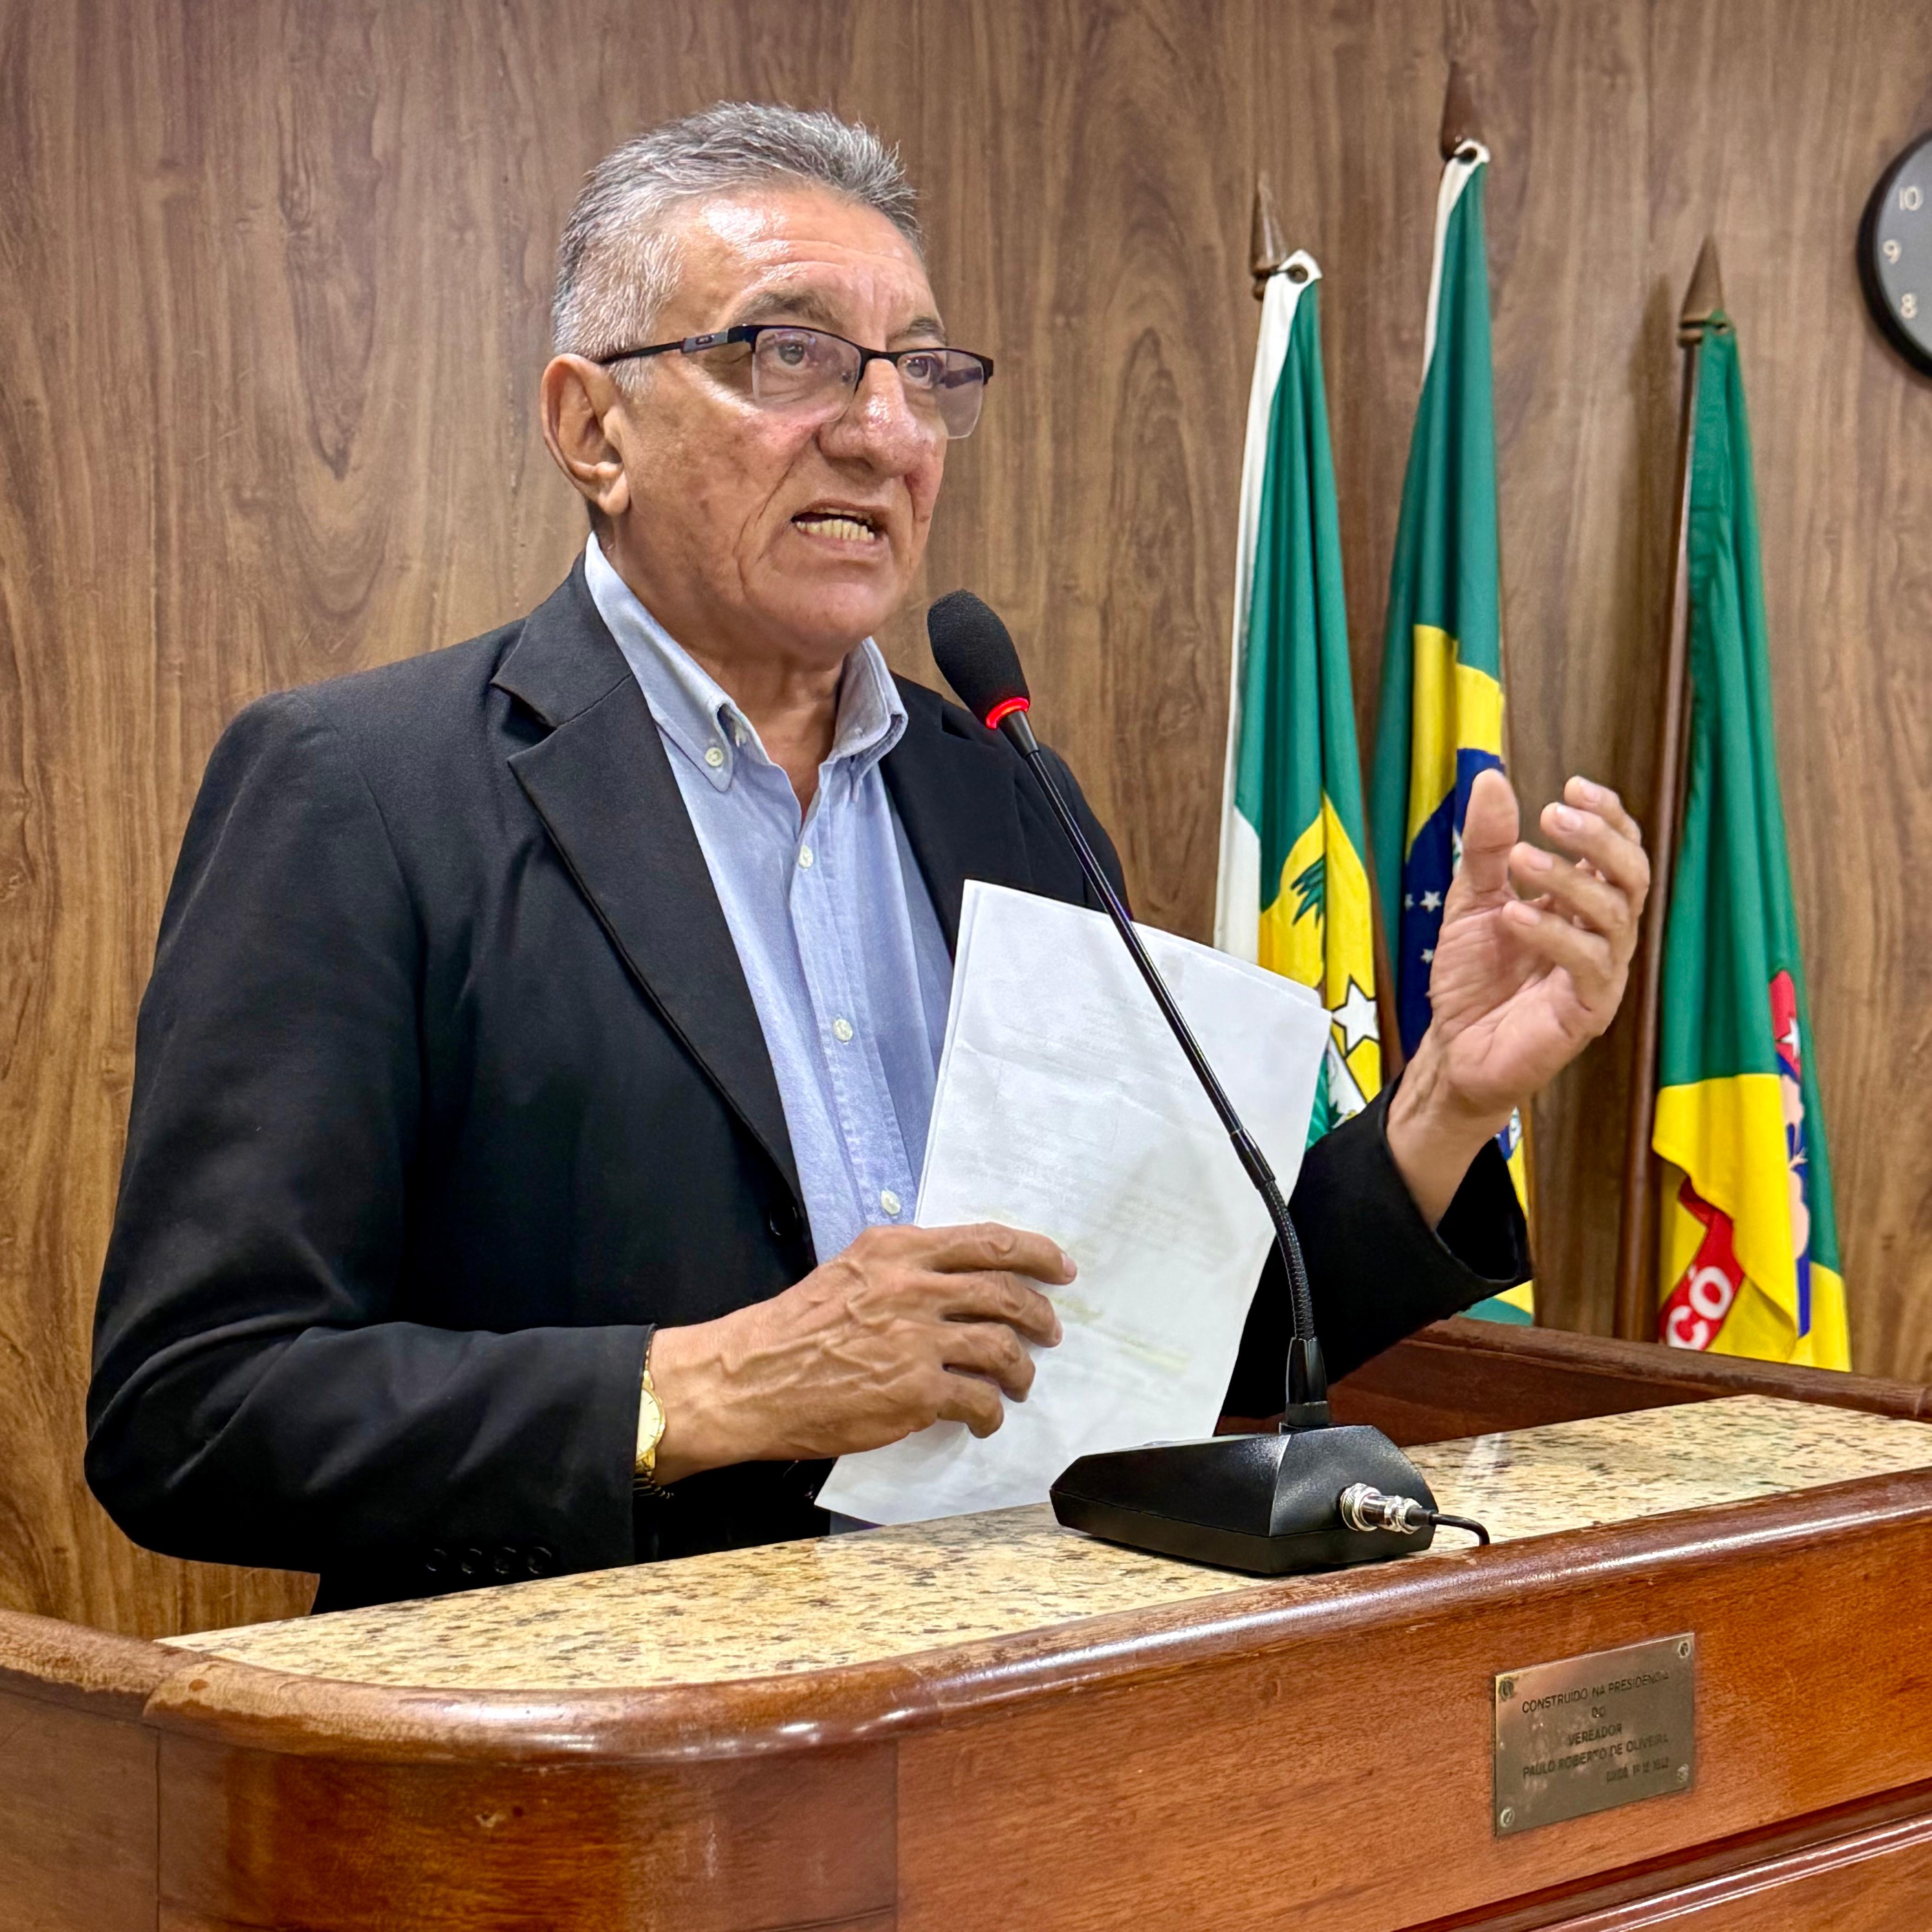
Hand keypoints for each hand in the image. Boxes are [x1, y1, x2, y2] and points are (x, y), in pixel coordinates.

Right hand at [647, 1222, 1071, 1480]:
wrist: (752, 1378)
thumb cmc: (796, 1328)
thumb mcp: (852, 1270)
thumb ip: (905, 1267)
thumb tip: (957, 1278)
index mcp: (898, 1251)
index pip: (987, 1242)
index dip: (1036, 1252)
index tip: (1061, 1267)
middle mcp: (913, 1288)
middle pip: (1005, 1293)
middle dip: (1040, 1314)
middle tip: (1051, 1330)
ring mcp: (917, 1341)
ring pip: (1002, 1348)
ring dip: (1021, 1369)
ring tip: (1019, 1382)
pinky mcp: (915, 1392)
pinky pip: (978, 1400)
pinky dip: (991, 1413)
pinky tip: (984, 1420)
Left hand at [1388, 770, 1648, 1221]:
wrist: (1454, 1050)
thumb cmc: (1474, 977)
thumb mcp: (1472, 900)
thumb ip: (1486, 846)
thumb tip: (1491, 778)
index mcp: (1584, 904)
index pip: (1618, 850)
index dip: (1608, 816)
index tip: (1574, 787)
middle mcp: (1603, 934)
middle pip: (1632, 875)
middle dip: (1599, 839)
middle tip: (1554, 813)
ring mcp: (1602, 973)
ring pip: (1615, 915)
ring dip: (1570, 879)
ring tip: (1522, 859)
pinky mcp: (1589, 1010)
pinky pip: (1588, 963)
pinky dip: (1553, 932)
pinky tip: (1515, 914)